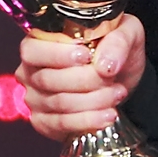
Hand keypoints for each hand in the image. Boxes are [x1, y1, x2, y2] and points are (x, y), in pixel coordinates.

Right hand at [14, 12, 146, 141]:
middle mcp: (31, 70)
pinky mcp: (44, 121)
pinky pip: (61, 124)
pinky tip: (109, 115)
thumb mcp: (126, 33)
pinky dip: (88, 121)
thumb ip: (118, 42)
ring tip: (118, 93)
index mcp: (40, 42)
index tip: (87, 56)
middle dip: (86, 80)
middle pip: (48, 80)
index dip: (58, 55)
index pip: (33, 50)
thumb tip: (105, 65)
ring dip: (93, 100)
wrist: (122, 77)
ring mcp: (34, 98)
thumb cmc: (115, 48)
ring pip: (58, 103)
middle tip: (112, 78)